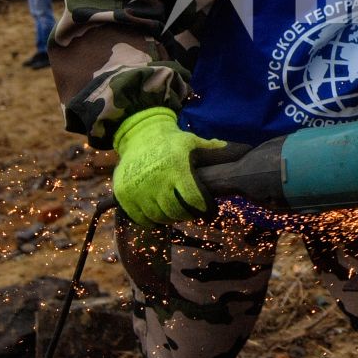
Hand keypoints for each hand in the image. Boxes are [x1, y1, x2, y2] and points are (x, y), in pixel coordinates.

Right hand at [110, 108, 227, 226]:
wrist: (138, 136)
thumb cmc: (170, 141)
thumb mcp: (191, 141)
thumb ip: (210, 148)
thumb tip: (233, 148)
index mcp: (176, 169)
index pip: (193, 199)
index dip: (203, 208)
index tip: (208, 210)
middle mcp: (157, 181)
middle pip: (176, 212)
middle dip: (187, 215)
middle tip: (191, 213)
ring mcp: (138, 189)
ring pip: (159, 217)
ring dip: (170, 218)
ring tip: (176, 213)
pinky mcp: (124, 195)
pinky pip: (140, 218)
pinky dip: (151, 221)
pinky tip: (159, 216)